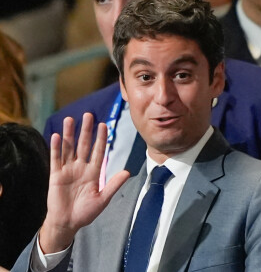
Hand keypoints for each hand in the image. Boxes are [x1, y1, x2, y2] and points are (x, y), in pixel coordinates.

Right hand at [40, 113, 129, 252]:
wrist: (67, 223)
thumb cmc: (86, 213)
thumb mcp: (102, 199)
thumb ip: (113, 185)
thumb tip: (128, 172)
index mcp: (93, 172)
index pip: (98, 151)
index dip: (101, 138)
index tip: (104, 125)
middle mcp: (81, 167)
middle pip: (84, 145)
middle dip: (86, 130)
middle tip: (88, 115)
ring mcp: (68, 170)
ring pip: (69, 148)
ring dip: (69, 134)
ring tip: (70, 120)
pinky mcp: (56, 175)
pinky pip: (56, 159)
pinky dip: (56, 148)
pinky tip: (57, 136)